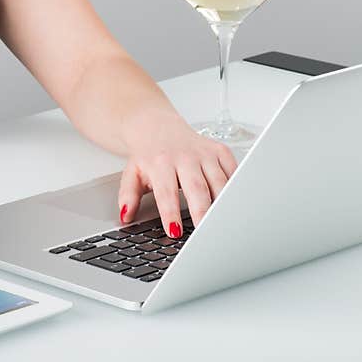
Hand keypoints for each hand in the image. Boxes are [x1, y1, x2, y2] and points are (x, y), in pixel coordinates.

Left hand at [118, 116, 237, 236]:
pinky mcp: (220, 150)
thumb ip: (128, 196)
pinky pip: (233, 172)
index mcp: (161, 163)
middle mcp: (185, 157)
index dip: (171, 213)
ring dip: (222, 205)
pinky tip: (234, 206)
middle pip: (197, 189)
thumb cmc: (149, 156)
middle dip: (202, 212)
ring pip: (219, 182)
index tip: (174, 232)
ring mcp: (205, 153)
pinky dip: (235, 189)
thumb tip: (125, 216)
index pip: (167, 193)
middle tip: (205, 233)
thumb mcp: (132, 174)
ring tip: (224, 225)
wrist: (158, 128)